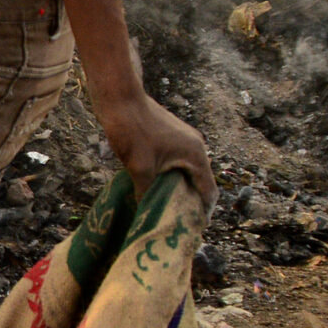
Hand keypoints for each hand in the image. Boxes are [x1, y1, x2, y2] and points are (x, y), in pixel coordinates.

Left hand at [96, 89, 215, 217]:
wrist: (119, 98)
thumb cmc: (132, 130)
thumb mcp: (139, 167)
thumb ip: (147, 193)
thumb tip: (144, 216)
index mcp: (196, 155)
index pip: (208, 191)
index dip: (203, 212)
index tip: (194, 229)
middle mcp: (195, 147)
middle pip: (199, 182)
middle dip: (190, 203)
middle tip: (178, 224)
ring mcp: (183, 140)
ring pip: (186, 172)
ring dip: (178, 190)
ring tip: (166, 210)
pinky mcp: (170, 137)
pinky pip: (176, 163)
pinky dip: (170, 177)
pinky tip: (156, 189)